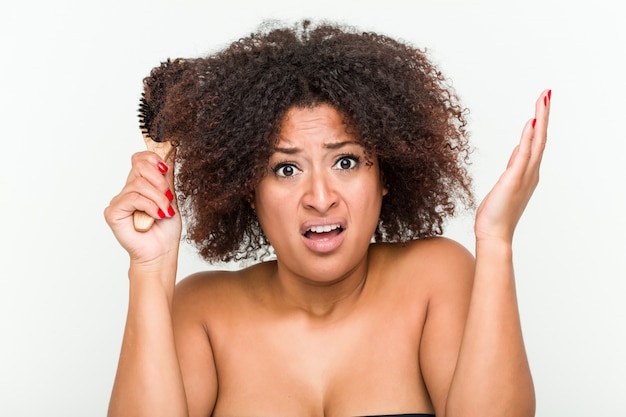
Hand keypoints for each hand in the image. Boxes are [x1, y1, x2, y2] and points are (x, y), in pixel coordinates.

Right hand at [104, 150, 181, 265]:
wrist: (161, 252)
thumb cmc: (166, 230)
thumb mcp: (170, 198)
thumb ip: (166, 179)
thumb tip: (169, 155)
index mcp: (141, 185)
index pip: (140, 159)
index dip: (152, 159)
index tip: (165, 169)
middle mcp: (128, 191)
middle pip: (138, 165)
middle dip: (159, 179)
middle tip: (168, 196)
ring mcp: (119, 201)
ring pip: (138, 183)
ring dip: (158, 197)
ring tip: (164, 211)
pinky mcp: (113, 212)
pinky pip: (132, 198)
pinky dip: (149, 205)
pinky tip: (157, 215)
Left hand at [474, 89, 550, 243]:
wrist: (493, 234)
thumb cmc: (496, 214)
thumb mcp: (505, 184)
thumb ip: (514, 166)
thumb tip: (519, 149)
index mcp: (527, 173)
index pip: (535, 142)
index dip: (539, 123)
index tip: (541, 105)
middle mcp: (530, 172)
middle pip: (540, 137)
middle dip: (544, 114)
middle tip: (547, 93)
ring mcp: (524, 175)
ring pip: (536, 142)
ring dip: (540, 119)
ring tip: (543, 100)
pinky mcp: (514, 179)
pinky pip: (524, 154)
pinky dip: (528, 138)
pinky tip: (531, 123)